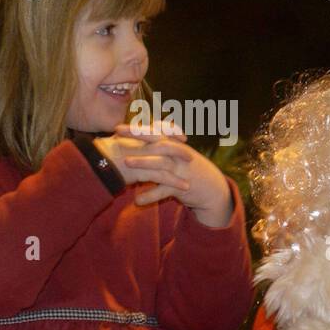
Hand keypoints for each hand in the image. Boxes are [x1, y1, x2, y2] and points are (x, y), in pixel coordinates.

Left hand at [96, 123, 233, 226]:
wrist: (212, 187)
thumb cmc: (189, 169)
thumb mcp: (177, 154)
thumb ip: (160, 147)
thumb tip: (139, 143)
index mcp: (174, 145)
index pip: (154, 133)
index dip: (137, 129)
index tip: (117, 128)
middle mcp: (177, 154)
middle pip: (156, 142)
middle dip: (137, 138)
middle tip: (117, 138)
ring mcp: (180, 169)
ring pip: (161, 163)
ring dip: (143, 163)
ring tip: (126, 163)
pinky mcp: (183, 187)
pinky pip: (165, 190)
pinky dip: (151, 196)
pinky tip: (137, 201)